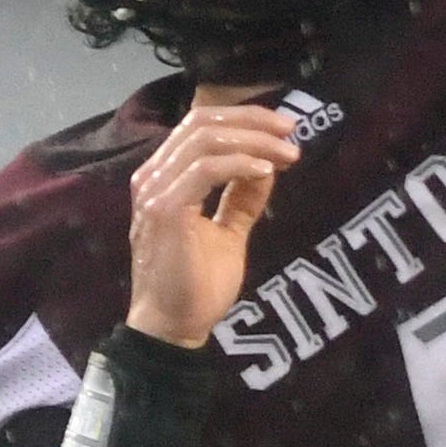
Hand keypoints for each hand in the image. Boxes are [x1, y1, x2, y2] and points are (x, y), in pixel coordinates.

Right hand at [124, 93, 301, 347]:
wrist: (173, 328)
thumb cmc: (195, 285)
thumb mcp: (228, 232)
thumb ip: (242, 198)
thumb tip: (268, 166)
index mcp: (164, 178)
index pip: (200, 126)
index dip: (244, 118)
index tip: (284, 129)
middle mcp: (154, 177)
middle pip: (202, 123)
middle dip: (253, 121)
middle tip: (292, 130)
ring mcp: (156, 192)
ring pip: (206, 141)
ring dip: (254, 141)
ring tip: (288, 154)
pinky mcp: (165, 210)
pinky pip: (205, 170)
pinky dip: (240, 164)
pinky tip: (266, 171)